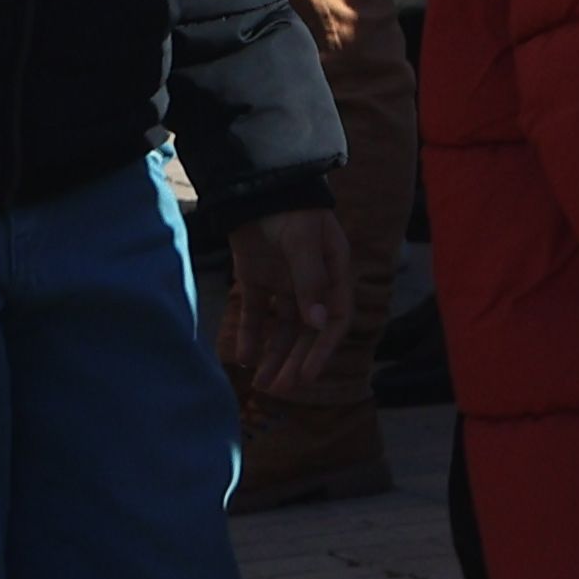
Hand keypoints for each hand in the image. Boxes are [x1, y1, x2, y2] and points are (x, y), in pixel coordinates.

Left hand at [210, 208, 351, 402]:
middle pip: (307, 332)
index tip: (306, 376)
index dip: (322, 350)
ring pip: (282, 330)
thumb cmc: (291, 211)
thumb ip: (310, 282)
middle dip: (295, 361)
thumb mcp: (304, 243)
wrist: (256, 187)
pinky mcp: (257, 281)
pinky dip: (250, 337)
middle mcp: (311, 285)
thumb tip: (318, 324)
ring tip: (262, 385)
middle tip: (280, 390)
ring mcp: (284, 284)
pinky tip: (244, 359)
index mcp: (334, 275)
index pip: (334, 321)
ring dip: (274, 356)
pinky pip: (256, 316)